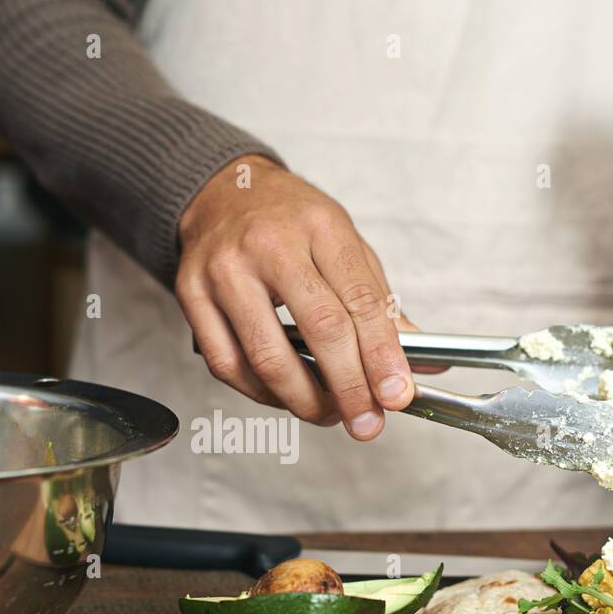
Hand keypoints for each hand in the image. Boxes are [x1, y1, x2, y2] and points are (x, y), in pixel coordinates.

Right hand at [176, 155, 415, 439]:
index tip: (397, 394)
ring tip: (327, 413)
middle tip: (366, 422)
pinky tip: (284, 397)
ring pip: (267, 356)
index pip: (360, 300)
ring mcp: (224, 269)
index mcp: (320, 226)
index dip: (382, 356)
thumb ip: (378, 303)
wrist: (223, 191)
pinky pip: (227, 363)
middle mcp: (270, 244)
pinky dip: (260, 393)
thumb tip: (422, 361)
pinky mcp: (190, 294)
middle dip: (349, 388)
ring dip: (303, 400)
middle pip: (320, 330)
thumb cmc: (288, 222)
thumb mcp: (344, 244)